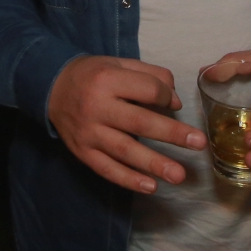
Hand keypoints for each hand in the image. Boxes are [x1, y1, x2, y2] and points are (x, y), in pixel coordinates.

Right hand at [47, 56, 205, 194]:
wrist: (51, 87)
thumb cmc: (92, 75)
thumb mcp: (119, 64)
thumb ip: (151, 76)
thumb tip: (175, 104)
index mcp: (107, 79)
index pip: (147, 90)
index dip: (166, 96)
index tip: (171, 102)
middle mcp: (97, 106)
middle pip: (140, 121)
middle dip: (171, 133)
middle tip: (199, 143)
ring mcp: (88, 133)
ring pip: (125, 150)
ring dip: (154, 164)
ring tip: (179, 175)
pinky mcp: (82, 152)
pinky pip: (107, 169)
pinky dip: (129, 179)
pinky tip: (150, 187)